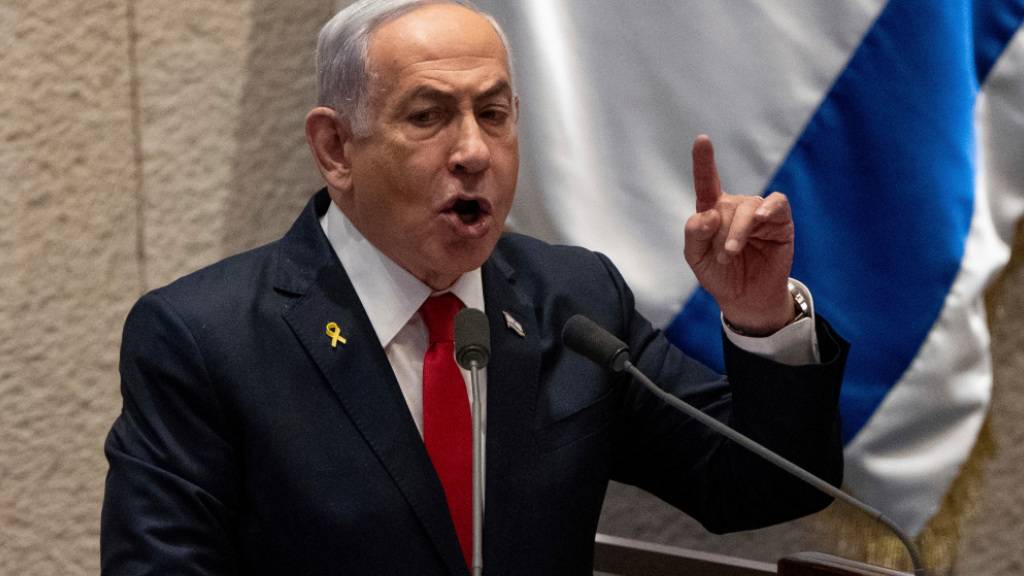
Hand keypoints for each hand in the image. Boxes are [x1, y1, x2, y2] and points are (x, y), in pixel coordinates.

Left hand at [683, 135, 794, 334]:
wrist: (746, 299)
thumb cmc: (719, 275)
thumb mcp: (696, 257)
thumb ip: (695, 234)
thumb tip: (707, 214)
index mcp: (713, 211)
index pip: (707, 182)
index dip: (704, 161)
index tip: (702, 139)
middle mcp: (736, 207)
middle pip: (727, 205)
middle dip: (721, 234)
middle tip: (722, 258)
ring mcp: (759, 213)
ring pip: (749, 207)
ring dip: (738, 231)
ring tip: (731, 254)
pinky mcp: (780, 222)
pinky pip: (777, 204)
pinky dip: (768, 208)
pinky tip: (760, 218)